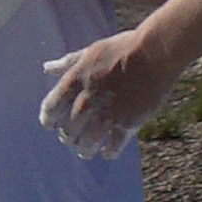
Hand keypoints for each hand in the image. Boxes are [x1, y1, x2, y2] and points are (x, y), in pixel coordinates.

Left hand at [38, 29, 181, 158]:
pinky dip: (109, 152)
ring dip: (84, 150)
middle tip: (69, 140)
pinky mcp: (129, 123)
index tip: (50, 125)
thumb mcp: (89, 52)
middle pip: (68, 129)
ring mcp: (107, 114)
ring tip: (85, 152)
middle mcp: (86, 101)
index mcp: (73, 82)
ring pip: (87, 142)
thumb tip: (47, 67)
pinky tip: (108, 153)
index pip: (50, 109)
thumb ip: (67, 63)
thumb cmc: (122, 48)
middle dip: (67, 137)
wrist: (155, 53)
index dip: (48, 120)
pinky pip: (114, 145)